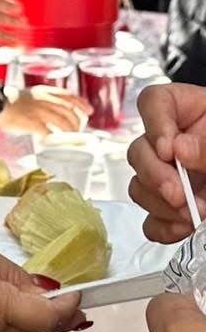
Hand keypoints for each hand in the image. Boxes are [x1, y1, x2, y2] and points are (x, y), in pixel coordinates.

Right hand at [0, 87, 89, 136]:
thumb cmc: (7, 100)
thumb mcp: (29, 94)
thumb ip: (41, 100)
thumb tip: (49, 111)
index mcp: (45, 91)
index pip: (70, 96)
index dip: (82, 104)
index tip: (89, 111)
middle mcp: (46, 100)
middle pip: (69, 112)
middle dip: (77, 122)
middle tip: (78, 130)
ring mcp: (40, 112)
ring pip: (63, 122)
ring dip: (69, 131)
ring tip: (70, 137)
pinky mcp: (33, 123)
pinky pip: (49, 132)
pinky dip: (54, 138)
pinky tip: (54, 141)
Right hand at [0, 232, 84, 331]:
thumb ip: (10, 272)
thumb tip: (37, 287)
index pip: (49, 318)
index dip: (68, 308)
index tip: (78, 295)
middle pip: (29, 326)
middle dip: (47, 313)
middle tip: (62, 300)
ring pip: (2, 328)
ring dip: (13, 313)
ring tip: (7, 288)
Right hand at [127, 84, 205, 241]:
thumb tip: (180, 149)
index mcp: (190, 113)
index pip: (154, 103)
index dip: (154, 124)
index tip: (169, 149)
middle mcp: (174, 143)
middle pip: (140, 150)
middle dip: (156, 175)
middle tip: (179, 194)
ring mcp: (171, 177)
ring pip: (140, 186)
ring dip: (159, 203)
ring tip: (191, 214)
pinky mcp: (172, 208)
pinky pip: (151, 219)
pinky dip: (162, 227)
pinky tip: (182, 228)